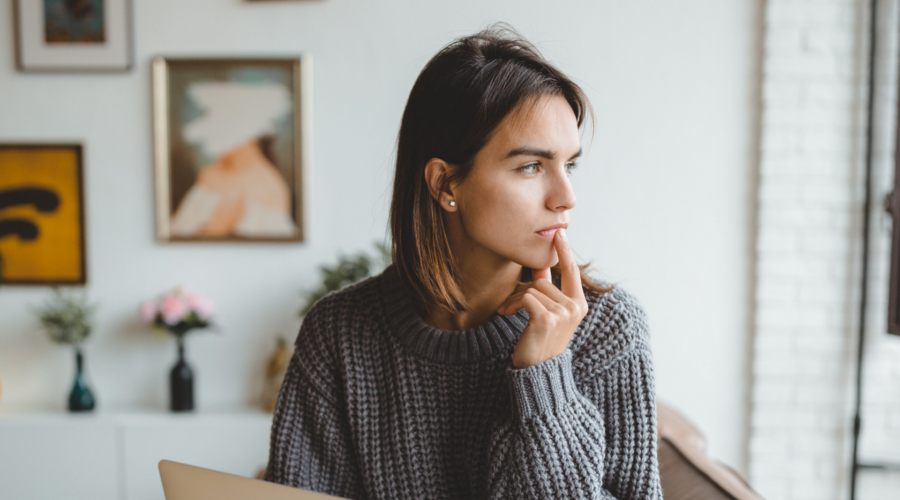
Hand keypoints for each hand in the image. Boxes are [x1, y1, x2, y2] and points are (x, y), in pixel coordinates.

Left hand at [497, 228, 588, 368]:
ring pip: (532, 288)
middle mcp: (575, 308)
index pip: (572, 271)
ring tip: (508, 312)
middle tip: (509, 305)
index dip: (565, 251)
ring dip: (514, 299)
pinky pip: (526, 297)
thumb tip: (540, 264)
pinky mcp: (547, 318)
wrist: (537, 370)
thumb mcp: (548, 313)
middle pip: (542, 281)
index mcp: (579, 305)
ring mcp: (563, 313)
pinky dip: (513, 304)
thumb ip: (546, 288)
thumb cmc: (541, 342)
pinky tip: (507, 314)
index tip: (559, 232)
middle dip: (522, 290)